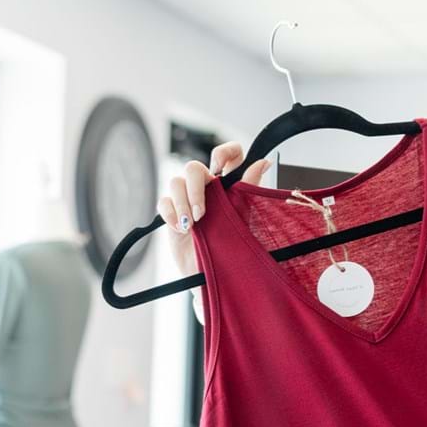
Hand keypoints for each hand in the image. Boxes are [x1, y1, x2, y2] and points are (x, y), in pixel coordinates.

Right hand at [159, 141, 269, 274]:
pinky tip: (183, 230)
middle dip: (195, 189)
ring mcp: (187, 200)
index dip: (224, 152)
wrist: (213, 275)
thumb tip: (263, 162)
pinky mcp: (172, 214)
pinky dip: (171, 215)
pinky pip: (164, 202)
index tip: (220, 167)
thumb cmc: (231, 248)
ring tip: (192, 226)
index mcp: (228, 185)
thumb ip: (249, 189)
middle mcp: (207, 188)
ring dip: (182, 204)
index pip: (229, 155)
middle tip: (202, 213)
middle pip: (193, 167)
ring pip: (176, 183)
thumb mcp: (243, 217)